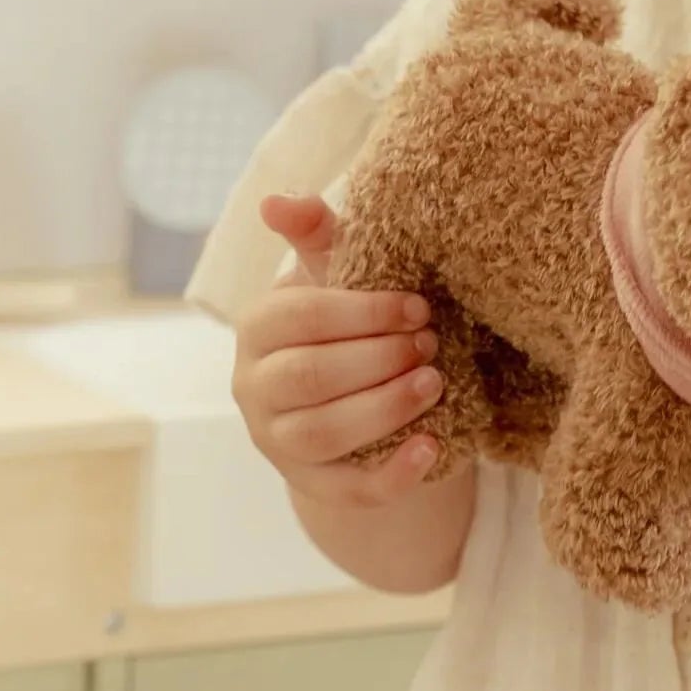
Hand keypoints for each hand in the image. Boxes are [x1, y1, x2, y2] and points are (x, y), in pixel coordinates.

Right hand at [230, 194, 444, 507]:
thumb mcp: (333, 266)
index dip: (363, 312)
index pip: (301, 318)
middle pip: (310, 378)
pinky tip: (432, 448)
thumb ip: (315, 231)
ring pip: (322, 434)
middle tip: (432, 342)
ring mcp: (278, 440)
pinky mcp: (310, 482)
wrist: (352, 379)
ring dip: (383, 410)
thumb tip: (276, 200)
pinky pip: (345, 489)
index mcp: (259, 327)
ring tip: (434, 383)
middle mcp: (255, 387)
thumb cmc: (344, 310)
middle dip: (377, 359)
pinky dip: (390, 475)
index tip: (418, 305)